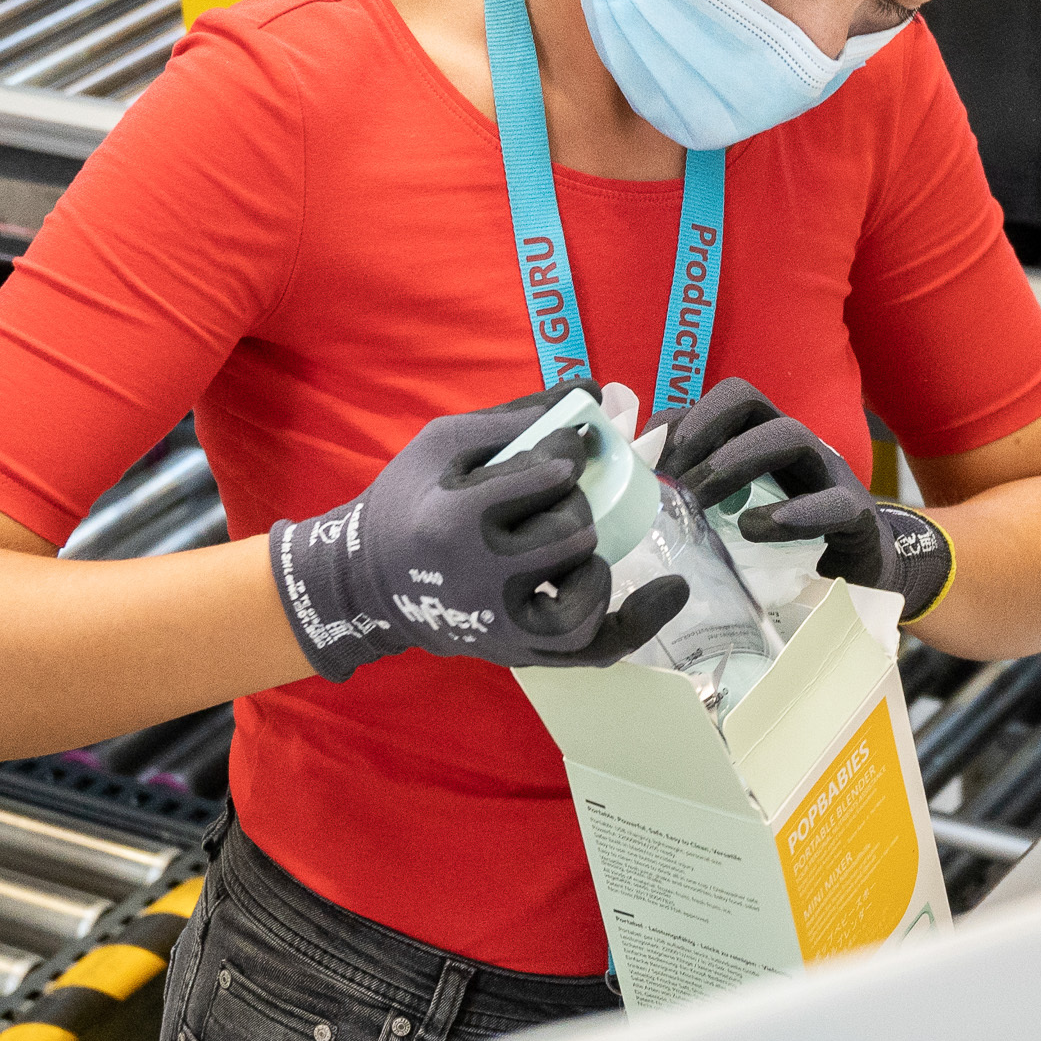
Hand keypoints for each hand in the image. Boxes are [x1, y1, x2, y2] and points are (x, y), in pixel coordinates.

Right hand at [265, 398, 686, 681]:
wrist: (368, 582)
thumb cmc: (408, 500)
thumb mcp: (445, 441)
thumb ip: (518, 414)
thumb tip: (596, 388)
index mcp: (455, 521)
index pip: (543, 478)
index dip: (567, 450)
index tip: (567, 443)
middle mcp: (482, 582)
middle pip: (569, 532)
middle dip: (574, 502)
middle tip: (558, 493)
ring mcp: (504, 627)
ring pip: (584, 597)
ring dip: (590, 558)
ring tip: (575, 539)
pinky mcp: (522, 652)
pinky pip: (595, 647)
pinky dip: (638, 620)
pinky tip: (672, 588)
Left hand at [654, 379, 955, 622]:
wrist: (866, 578)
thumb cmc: (794, 542)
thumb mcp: (742, 514)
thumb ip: (703, 491)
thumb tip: (647, 474)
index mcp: (765, 440)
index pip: (724, 401)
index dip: (684, 421)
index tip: (649, 463)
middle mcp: (797, 446)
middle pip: (750, 400)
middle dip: (703, 430)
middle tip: (670, 477)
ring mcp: (831, 476)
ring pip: (792, 436)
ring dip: (736, 461)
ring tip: (701, 500)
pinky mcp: (858, 519)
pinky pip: (834, 503)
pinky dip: (795, 513)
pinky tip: (757, 528)